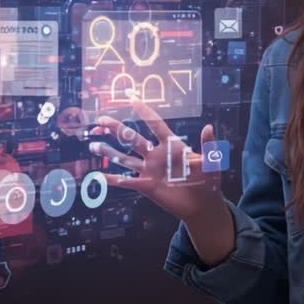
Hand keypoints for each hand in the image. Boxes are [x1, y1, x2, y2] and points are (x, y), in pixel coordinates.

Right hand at [87, 98, 222, 222]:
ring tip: (93, 144)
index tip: (132, 98)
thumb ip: (208, 145)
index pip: (156, 125)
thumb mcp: (211, 162)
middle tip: (101, 119)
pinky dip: (113, 180)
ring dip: (109, 152)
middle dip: (117, 129)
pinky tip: (99, 176)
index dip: (145, 112)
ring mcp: (150, 170)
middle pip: (133, 138)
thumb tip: (209, 127)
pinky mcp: (146, 186)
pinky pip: (126, 182)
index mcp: (172, 146)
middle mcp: (157, 155)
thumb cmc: (209, 180)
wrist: (203, 205)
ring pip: (125, 158)